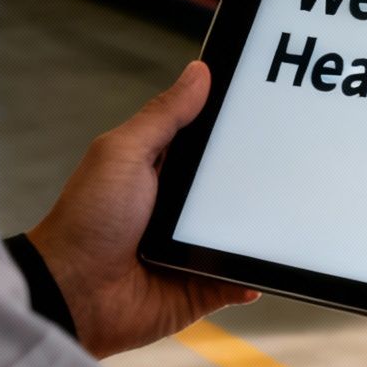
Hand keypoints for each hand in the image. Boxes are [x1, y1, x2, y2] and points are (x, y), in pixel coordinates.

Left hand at [27, 61, 256, 357]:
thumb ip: (164, 117)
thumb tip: (198, 72)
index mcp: (164, 172)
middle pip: (237, 187)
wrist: (73, 294)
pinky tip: (261, 266)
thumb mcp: (124, 154)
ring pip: (245, 232)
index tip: (272, 110)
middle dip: (262, 180)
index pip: (212, 143)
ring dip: (261, 229)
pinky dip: (253, 274)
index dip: (239, 128)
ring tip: (284, 216)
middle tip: (292, 165)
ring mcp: (193, 248)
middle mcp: (182, 209)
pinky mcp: (201, 285)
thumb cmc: (86, 222)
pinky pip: (240, 278)